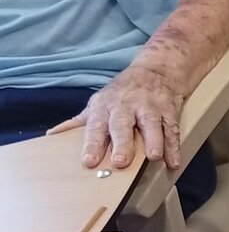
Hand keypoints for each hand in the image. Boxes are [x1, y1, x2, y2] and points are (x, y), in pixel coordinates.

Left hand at [47, 64, 184, 168]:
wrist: (156, 70)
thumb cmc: (123, 93)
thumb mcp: (99, 103)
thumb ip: (78, 122)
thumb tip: (52, 135)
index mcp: (105, 106)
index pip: (96, 126)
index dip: (92, 144)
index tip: (89, 161)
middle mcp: (127, 106)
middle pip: (123, 125)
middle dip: (122, 143)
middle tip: (120, 162)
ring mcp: (150, 107)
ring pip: (152, 124)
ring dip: (153, 141)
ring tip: (153, 157)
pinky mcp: (169, 111)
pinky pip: (172, 129)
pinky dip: (174, 146)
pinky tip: (173, 162)